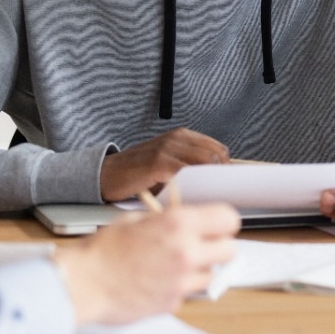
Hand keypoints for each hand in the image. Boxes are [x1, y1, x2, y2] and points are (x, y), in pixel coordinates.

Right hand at [55, 203, 239, 324]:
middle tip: (201, 247)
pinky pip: (187, 293)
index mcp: (179, 224)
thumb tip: (187, 221)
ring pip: (211, 275)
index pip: (228, 219)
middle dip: (217, 248)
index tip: (218, 226)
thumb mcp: (136, 220)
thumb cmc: (101, 251)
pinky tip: (157, 282)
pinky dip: (178, 289)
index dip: (224, 223)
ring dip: (198, 270)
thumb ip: (167, 221)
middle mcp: (186, 251)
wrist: (81, 283)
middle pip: (229, 250)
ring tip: (173, 266)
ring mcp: (181, 280)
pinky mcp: (172, 302)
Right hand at [99, 128, 228, 201]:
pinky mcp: (157, 162)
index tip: (227, 185)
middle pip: (215, 155)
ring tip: (209, 197)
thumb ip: (190, 168)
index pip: (219, 149)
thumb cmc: (139, 174)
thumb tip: (217, 185)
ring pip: (204, 162)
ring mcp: (167, 148)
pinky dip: (192, 185)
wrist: (107, 174)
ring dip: (210, 181)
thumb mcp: (169, 165)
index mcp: (183, 136)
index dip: (225, 168)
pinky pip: (184, 172)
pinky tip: (190, 196)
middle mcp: (177, 138)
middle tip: (221, 194)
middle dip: (221, 176)